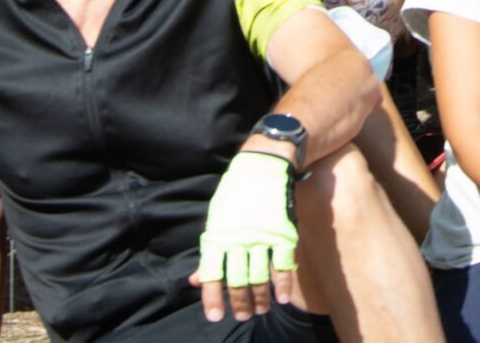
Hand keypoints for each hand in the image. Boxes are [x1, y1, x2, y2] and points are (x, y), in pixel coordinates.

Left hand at [195, 149, 300, 322]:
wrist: (263, 163)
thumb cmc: (235, 194)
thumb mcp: (216, 219)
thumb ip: (209, 252)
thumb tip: (195, 281)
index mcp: (218, 235)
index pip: (212, 274)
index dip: (212, 298)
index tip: (216, 316)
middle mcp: (238, 238)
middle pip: (237, 280)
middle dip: (239, 303)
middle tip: (243, 315)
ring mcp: (262, 236)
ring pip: (260, 277)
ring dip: (260, 298)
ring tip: (261, 309)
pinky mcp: (283, 232)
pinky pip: (284, 265)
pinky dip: (283, 284)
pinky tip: (281, 298)